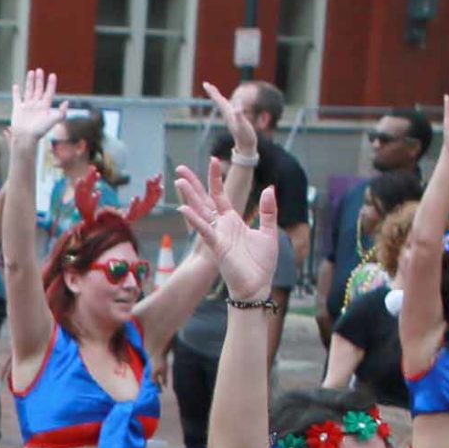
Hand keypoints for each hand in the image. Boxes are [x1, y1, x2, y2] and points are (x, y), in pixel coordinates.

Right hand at [8, 68, 62, 149]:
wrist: (26, 137)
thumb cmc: (40, 130)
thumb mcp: (54, 120)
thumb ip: (62, 112)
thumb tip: (67, 102)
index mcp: (45, 107)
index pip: (49, 92)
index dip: (51, 84)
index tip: (52, 75)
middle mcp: (36, 105)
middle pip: (39, 89)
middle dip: (40, 80)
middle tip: (40, 70)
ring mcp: (27, 106)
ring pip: (29, 91)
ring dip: (30, 82)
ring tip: (31, 72)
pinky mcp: (18, 109)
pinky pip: (17, 98)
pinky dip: (16, 92)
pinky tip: (16, 86)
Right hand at [173, 162, 277, 300]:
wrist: (257, 286)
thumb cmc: (261, 264)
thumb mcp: (269, 231)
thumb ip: (268, 211)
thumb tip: (268, 188)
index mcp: (233, 222)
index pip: (221, 196)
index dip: (216, 179)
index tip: (212, 160)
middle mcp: (222, 226)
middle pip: (205, 200)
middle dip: (194, 185)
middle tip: (181, 169)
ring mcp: (218, 236)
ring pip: (201, 212)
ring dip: (190, 197)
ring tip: (179, 181)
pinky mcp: (217, 247)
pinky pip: (204, 230)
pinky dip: (195, 219)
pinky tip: (185, 208)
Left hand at [201, 80, 255, 156]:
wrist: (246, 147)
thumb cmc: (245, 136)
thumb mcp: (243, 125)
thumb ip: (240, 116)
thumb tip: (237, 107)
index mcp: (228, 113)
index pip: (219, 100)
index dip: (213, 92)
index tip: (205, 84)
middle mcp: (227, 115)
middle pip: (218, 101)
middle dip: (213, 92)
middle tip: (206, 84)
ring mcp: (230, 118)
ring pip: (222, 105)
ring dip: (217, 97)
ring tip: (213, 90)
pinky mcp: (234, 120)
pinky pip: (228, 109)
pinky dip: (225, 103)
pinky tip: (226, 102)